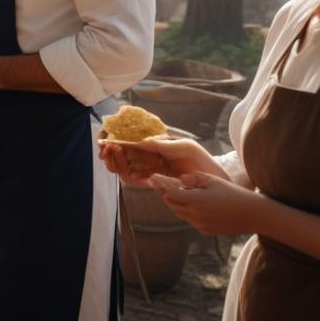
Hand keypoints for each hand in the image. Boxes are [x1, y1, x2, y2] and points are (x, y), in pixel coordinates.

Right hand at [97, 137, 217, 187]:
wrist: (215, 180)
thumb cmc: (202, 160)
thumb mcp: (184, 147)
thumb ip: (161, 145)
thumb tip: (139, 142)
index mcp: (154, 147)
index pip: (129, 142)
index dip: (115, 139)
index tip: (105, 136)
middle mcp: (149, 159)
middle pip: (122, 156)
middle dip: (110, 152)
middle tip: (105, 147)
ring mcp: (149, 171)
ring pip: (124, 169)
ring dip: (114, 162)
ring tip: (112, 153)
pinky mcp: (153, 184)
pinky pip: (134, 180)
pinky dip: (125, 173)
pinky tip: (124, 166)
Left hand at [148, 172, 260, 235]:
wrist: (254, 215)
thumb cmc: (234, 193)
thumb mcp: (213, 180)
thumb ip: (194, 179)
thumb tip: (180, 179)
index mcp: (195, 201)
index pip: (170, 192)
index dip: (160, 184)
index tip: (152, 176)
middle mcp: (194, 215)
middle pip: (172, 203)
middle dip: (165, 193)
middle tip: (159, 183)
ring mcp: (199, 225)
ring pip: (180, 213)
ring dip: (175, 202)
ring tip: (172, 192)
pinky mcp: (206, 230)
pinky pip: (190, 219)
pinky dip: (187, 211)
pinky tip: (189, 203)